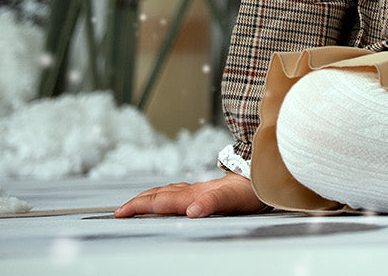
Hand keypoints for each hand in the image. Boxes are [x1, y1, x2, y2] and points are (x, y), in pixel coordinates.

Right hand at [114, 171, 265, 217]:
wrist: (267, 174)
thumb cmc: (251, 190)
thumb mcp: (233, 199)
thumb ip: (212, 203)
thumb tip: (191, 212)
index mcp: (195, 194)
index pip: (162, 201)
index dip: (141, 206)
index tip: (122, 213)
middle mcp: (194, 191)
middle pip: (160, 195)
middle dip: (139, 203)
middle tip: (120, 211)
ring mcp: (200, 189)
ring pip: (168, 191)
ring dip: (149, 197)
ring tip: (136, 204)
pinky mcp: (207, 190)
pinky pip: (179, 192)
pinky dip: (164, 196)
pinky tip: (166, 198)